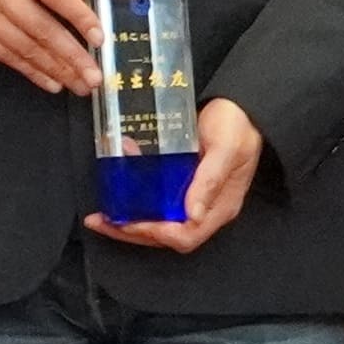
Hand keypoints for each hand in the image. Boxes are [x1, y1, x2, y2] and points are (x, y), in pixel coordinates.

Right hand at [0, 0, 109, 95]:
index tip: (99, 37)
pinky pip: (8, 58)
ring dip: (57, 69)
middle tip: (94, 75)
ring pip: (26, 48)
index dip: (79, 16)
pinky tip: (52, 82)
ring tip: (80, 83)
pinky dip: (33, 73)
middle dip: (71, 55)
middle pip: (41, 28)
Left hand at [89, 96, 266, 252]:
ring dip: (129, 224)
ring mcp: (195, 199)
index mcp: (221, 206)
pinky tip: (118, 196)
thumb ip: (210, 180)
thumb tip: (193, 215)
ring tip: (102, 216)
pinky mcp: (184, 186)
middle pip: (167, 236)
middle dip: (132, 233)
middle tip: (101, 222)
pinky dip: (136, 205)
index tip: (130, 222)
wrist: (242, 107)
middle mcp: (206, 208)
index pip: (187, 235)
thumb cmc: (238, 124)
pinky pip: (158, 205)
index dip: (156, 233)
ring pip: (159, 223)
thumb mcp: (226, 147)